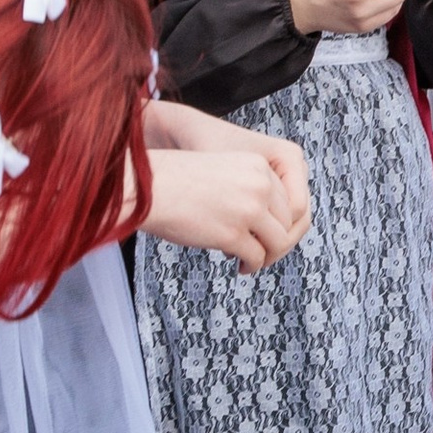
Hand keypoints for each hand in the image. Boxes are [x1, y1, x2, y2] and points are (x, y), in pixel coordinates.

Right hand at [140, 115, 310, 266]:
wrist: (146, 188)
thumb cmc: (176, 181)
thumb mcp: (223, 172)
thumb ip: (249, 189)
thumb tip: (271, 224)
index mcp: (258, 166)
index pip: (286, 199)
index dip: (277, 219)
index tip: (263, 230)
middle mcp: (259, 186)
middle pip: (286, 222)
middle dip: (276, 240)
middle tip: (261, 251)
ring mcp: (248, 210)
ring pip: (278, 242)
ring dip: (267, 255)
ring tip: (251, 260)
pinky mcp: (233, 234)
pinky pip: (257, 257)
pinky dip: (251, 265)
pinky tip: (240, 267)